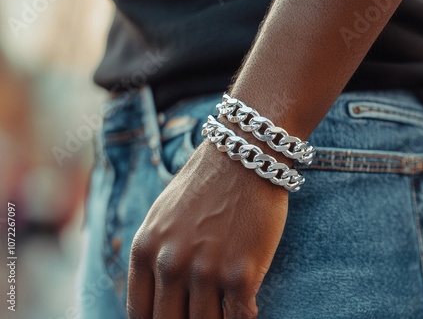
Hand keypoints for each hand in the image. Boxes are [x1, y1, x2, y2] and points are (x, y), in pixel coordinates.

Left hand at [127, 139, 288, 318]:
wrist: (244, 155)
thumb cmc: (206, 184)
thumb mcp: (162, 216)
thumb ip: (154, 255)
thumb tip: (157, 293)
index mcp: (145, 250)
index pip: (140, 314)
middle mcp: (170, 264)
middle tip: (200, 315)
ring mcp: (206, 271)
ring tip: (224, 309)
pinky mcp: (241, 273)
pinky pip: (240, 318)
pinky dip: (244, 318)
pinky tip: (247, 306)